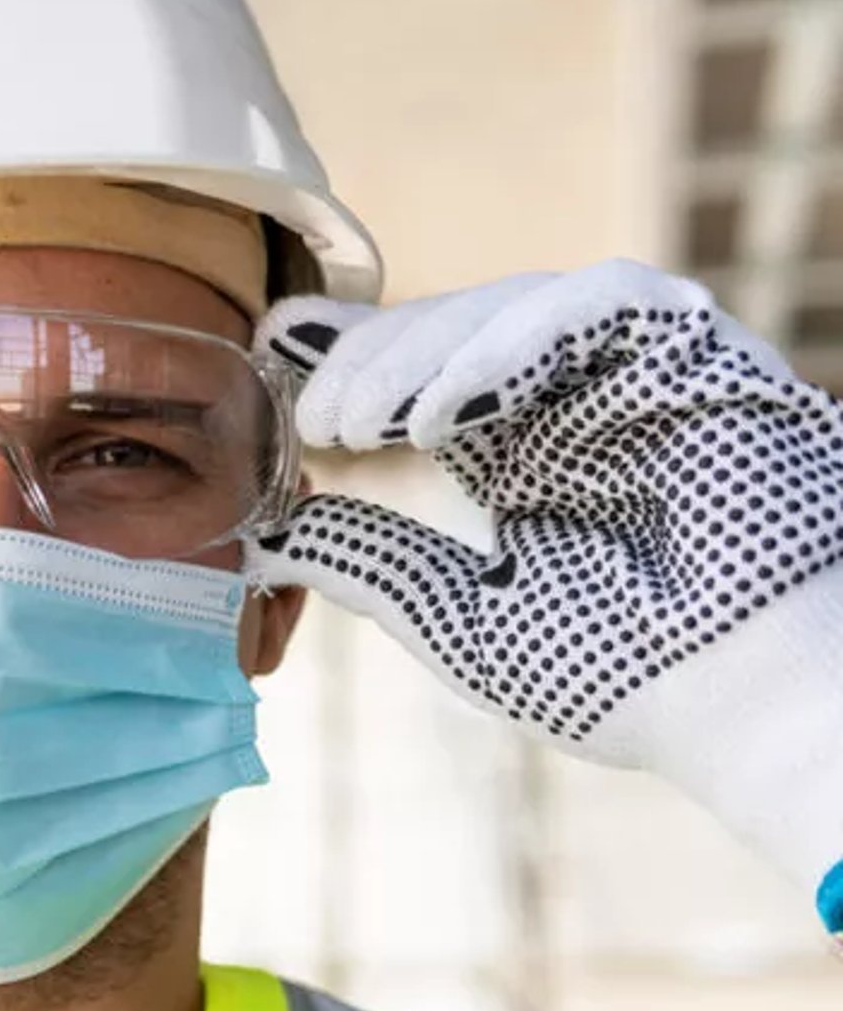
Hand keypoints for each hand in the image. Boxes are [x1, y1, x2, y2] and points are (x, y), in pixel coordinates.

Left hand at [245, 261, 842, 930]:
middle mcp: (565, 401)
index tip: (267, 362)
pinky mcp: (689, 349)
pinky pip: (590, 305)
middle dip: (366, 365)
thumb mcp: (453, 617)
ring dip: (416, 354)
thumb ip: (368, 562)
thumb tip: (267, 534)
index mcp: (512, 454)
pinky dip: (504, 345)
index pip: (413, 376)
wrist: (743, 704)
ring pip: (502, 306)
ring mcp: (626, 370)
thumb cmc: (617, 675)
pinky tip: (442, 412)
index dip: (341, 361)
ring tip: (355, 424)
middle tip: (314, 420)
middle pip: (444, 331)